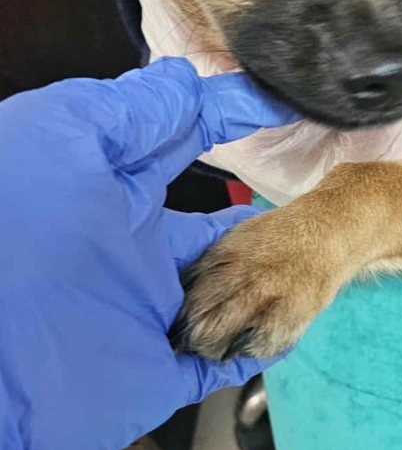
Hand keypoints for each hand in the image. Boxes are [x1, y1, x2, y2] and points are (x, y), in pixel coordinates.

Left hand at [0, 58, 297, 449]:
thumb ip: (129, 111)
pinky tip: (299, 318)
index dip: (233, 115)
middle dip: (263, 204)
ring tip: (325, 247)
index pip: (185, 139)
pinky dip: (263, 338)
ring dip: (271, 268)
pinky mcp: (169, 367)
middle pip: (216, 219)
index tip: (286, 103)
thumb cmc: (22, 231)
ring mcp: (156, 308)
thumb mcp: (62, 141)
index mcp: (112, 188)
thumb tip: (188, 81)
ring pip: (232, 282)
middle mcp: (137, 245)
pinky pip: (229, 352)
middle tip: (323, 185)